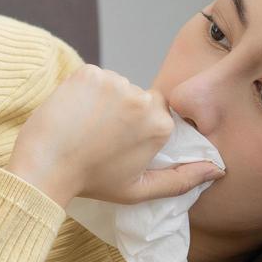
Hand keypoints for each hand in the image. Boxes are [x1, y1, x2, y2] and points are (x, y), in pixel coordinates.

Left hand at [6, 64, 224, 206]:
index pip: (156, 114)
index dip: (136, 129)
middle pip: (138, 97)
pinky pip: (93, 77)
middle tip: (98, 138)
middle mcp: (142, 98)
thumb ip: (181, 179)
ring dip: (103, 101)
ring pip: (115, 86)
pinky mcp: (88, 72)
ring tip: (84, 127)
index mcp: (160, 125)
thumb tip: (217, 170)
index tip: (117, 144)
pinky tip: (74, 113)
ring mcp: (114, 82)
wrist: (44, 168)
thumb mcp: (140, 189)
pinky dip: (84, 91)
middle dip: (122, 113)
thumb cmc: (92, 182)